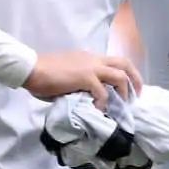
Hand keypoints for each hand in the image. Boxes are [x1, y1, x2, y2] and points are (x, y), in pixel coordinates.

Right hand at [22, 50, 142, 109]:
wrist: (32, 68)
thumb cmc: (44, 72)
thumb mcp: (67, 73)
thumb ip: (80, 81)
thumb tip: (86, 96)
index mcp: (90, 57)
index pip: (115, 61)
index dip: (126, 74)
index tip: (128, 88)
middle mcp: (94, 59)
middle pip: (125, 63)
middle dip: (135, 79)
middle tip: (136, 96)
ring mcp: (91, 67)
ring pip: (119, 76)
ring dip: (123, 92)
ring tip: (121, 105)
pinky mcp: (85, 77)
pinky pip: (102, 92)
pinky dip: (103, 103)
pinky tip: (98, 110)